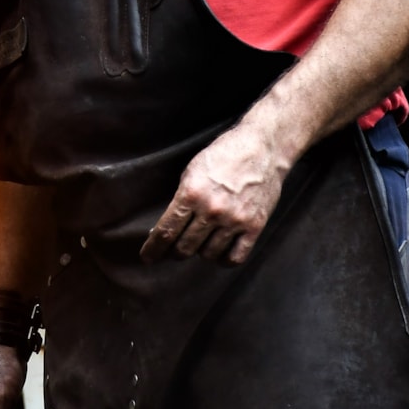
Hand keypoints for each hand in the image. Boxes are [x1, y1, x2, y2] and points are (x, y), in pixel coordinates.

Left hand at [140, 121, 290, 265]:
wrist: (261, 149)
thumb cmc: (222, 156)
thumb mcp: (191, 172)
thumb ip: (179, 200)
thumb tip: (163, 228)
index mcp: (191, 194)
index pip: (165, 231)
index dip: (153, 249)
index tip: (147, 258)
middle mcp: (211, 210)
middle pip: (184, 248)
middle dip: (174, 252)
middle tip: (173, 250)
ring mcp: (234, 220)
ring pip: (208, 254)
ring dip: (199, 252)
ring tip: (199, 243)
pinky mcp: (254, 226)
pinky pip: (235, 257)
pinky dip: (223, 260)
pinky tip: (219, 253)